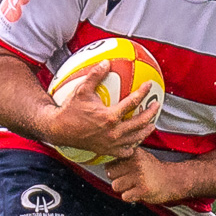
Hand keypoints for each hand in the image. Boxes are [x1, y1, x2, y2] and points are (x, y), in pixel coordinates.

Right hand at [43, 61, 158, 158]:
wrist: (58, 130)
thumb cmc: (69, 110)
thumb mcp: (81, 90)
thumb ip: (95, 75)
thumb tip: (106, 63)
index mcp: (109, 117)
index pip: (132, 102)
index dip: (143, 92)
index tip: (149, 85)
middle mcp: (113, 132)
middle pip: (139, 123)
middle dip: (150, 113)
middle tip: (156, 105)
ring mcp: (111, 143)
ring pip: (135, 139)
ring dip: (145, 131)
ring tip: (151, 125)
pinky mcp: (106, 151)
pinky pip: (124, 152)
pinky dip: (132, 147)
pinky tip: (134, 142)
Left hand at [105, 149, 184, 204]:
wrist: (173, 180)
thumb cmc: (152, 170)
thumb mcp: (140, 157)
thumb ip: (123, 158)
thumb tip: (103, 165)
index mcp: (133, 152)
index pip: (109, 162)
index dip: (115, 169)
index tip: (125, 171)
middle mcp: (136, 162)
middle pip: (110, 174)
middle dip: (118, 179)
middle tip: (131, 179)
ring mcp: (140, 175)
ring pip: (115, 186)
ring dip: (124, 188)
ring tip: (136, 185)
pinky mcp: (143, 189)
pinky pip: (125, 196)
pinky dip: (131, 197)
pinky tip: (140, 191)